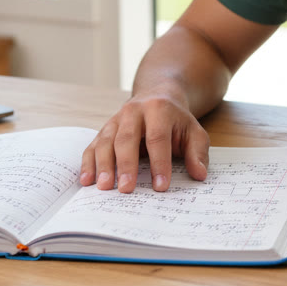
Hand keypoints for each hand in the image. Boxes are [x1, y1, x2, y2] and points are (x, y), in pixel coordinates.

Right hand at [79, 90, 209, 192]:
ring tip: (103, 187)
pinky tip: (86, 180)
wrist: (158, 95)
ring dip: (103, 165)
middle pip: (127, 138)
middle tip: (126, 189)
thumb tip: (199, 174)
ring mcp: (116, 119)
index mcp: (159, 109)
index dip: (159, 163)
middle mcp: (133, 111)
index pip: (158, 138)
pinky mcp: (104, 130)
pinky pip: (93, 145)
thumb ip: (198, 152)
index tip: (161, 186)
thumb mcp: (194, 131)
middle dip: (126, 165)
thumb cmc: (176, 120)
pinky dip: (88, 163)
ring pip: (106, 141)